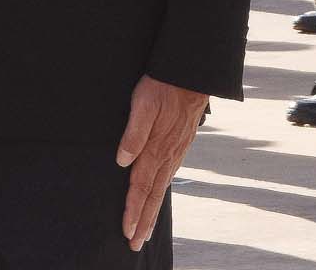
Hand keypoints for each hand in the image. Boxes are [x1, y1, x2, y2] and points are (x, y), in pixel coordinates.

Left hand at [115, 75, 208, 252]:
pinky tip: (160, 193)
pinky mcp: (182, 143)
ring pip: (163, 187)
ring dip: (153, 210)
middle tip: (135, 244)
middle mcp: (167, 154)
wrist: (193, 72)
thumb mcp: (144, 103)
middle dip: (143, 221)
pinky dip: (163, 191)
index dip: (133, 211)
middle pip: (153, 195)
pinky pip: (171, 174)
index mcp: (156, 148)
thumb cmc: (164, 85)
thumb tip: (122, 160)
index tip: (126, 232)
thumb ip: (133, 132)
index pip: (140, 187)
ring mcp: (177, 150)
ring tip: (146, 229)